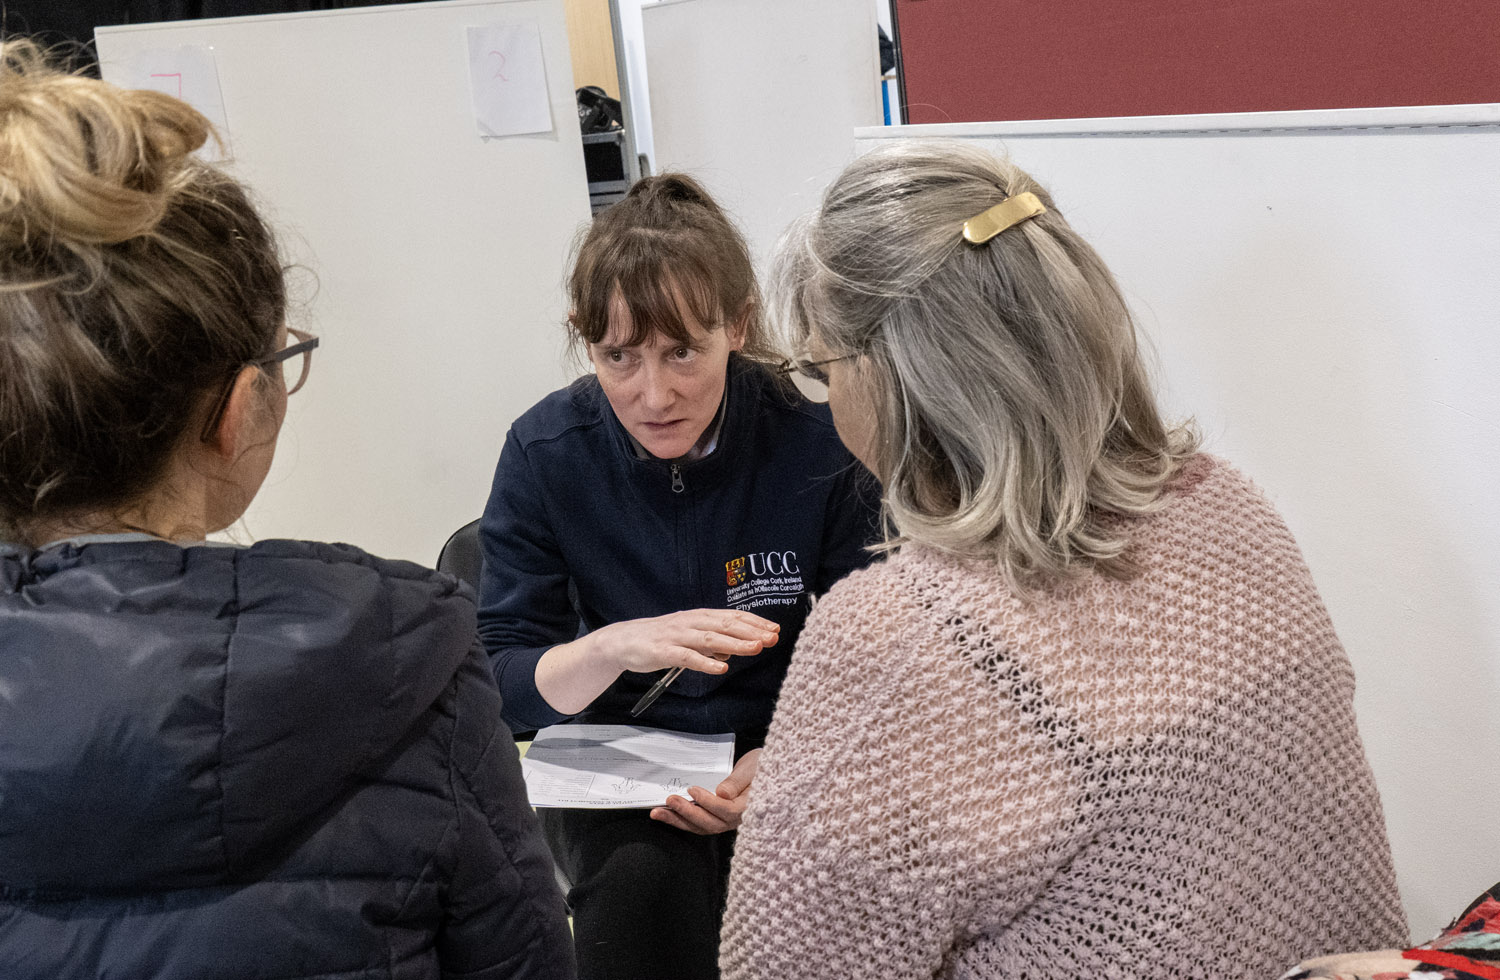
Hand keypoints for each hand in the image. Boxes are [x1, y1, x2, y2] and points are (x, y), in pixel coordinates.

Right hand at [589, 609, 778, 675]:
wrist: (623, 641)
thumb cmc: (659, 637)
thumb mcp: (689, 635)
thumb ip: (713, 639)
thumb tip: (737, 645)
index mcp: (698, 616)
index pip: (731, 616)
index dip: (754, 622)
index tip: (773, 629)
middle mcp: (690, 622)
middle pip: (725, 624)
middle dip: (750, 630)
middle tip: (772, 637)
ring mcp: (676, 636)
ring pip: (710, 638)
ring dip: (735, 643)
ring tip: (755, 648)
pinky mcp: (663, 651)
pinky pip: (687, 657)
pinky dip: (705, 662)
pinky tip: (721, 667)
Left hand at [650, 748, 760, 834]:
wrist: (768, 771)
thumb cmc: (762, 766)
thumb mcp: (752, 767)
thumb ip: (738, 781)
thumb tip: (721, 793)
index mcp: (750, 806)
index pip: (727, 811)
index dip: (708, 802)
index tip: (692, 790)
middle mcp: (738, 819)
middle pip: (711, 823)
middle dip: (687, 813)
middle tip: (669, 800)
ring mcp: (727, 821)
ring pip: (702, 827)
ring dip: (678, 821)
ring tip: (658, 813)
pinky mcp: (719, 818)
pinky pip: (700, 824)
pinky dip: (683, 820)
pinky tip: (668, 815)